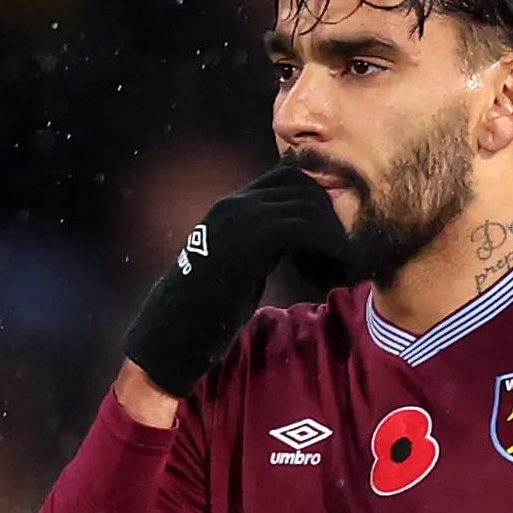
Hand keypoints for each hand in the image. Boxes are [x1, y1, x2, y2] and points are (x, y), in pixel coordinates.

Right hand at [121, 165, 355, 396]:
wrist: (172, 333)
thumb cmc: (205, 310)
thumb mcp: (240, 267)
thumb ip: (264, 246)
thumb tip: (297, 242)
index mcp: (232, 207)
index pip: (288, 179)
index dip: (317, 203)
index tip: (329, 240)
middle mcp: (235, 204)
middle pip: (303, 186)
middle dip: (330, 219)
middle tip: (340, 257)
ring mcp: (239, 219)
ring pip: (307, 206)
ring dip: (333, 237)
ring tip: (340, 268)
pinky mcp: (247, 242)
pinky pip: (303, 230)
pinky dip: (328, 250)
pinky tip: (331, 276)